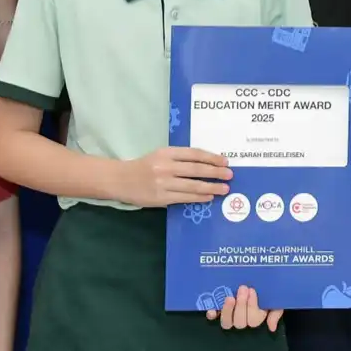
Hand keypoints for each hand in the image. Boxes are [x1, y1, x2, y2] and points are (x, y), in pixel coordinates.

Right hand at [117, 146, 231, 207]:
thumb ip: (179, 158)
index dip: (211, 157)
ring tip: (224, 188)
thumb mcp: (160, 155)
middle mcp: (165, 167)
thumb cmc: (144, 166)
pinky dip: (198, 198)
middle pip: (196, 169)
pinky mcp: (161, 198)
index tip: (224, 161)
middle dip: (215, 172)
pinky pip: (184, 198)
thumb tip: (206, 164)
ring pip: (192, 186)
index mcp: (167, 153)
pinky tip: (208, 197)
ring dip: (211, 187)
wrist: (121, 180)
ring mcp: (163, 183)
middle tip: (230, 175)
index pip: (194, 154)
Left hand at [207, 285, 282, 332]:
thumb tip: (271, 327)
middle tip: (242, 288)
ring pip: (227, 323)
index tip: (252, 290)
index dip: (252, 307)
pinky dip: (212, 314)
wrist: (254, 271)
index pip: (254, 320)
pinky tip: (212, 309)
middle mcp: (242, 318)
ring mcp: (230, 314)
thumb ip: (276, 312)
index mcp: (256, 316)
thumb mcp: (276, 298)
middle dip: (241, 306)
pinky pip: (213, 316)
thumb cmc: (267, 287)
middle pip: (240, 323)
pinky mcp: (218, 308)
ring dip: (228, 311)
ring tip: (229, 297)